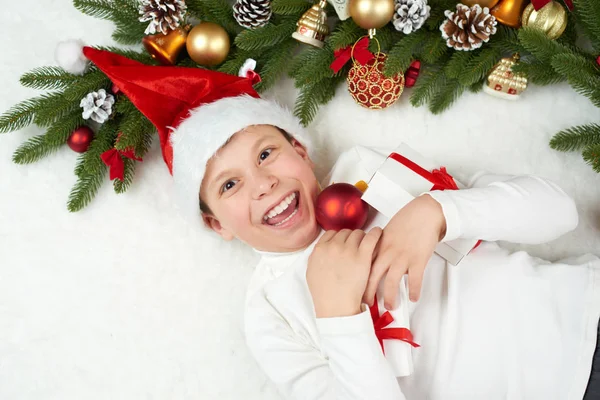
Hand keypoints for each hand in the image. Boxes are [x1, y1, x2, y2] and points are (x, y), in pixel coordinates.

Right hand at [307, 227, 382, 317]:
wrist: (336, 306)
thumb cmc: (324, 293)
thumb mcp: (311, 272)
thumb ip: (316, 257)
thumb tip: (321, 251)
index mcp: (320, 249)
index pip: (332, 234)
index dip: (339, 238)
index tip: (344, 243)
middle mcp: (334, 246)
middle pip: (345, 232)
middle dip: (351, 239)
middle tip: (356, 247)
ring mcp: (348, 250)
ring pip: (358, 233)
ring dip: (362, 238)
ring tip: (367, 245)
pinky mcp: (363, 256)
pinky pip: (372, 236)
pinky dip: (376, 233)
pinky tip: (378, 233)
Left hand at [363, 194, 445, 308]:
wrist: (424, 213)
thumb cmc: (406, 221)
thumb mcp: (386, 233)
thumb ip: (379, 247)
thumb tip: (372, 259)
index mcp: (379, 246)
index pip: (364, 266)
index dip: (358, 279)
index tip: (354, 289)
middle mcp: (388, 253)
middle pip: (373, 277)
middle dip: (368, 293)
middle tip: (366, 304)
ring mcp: (402, 257)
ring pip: (392, 282)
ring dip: (390, 297)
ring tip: (391, 306)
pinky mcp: (418, 260)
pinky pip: (415, 280)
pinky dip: (414, 291)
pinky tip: (413, 297)